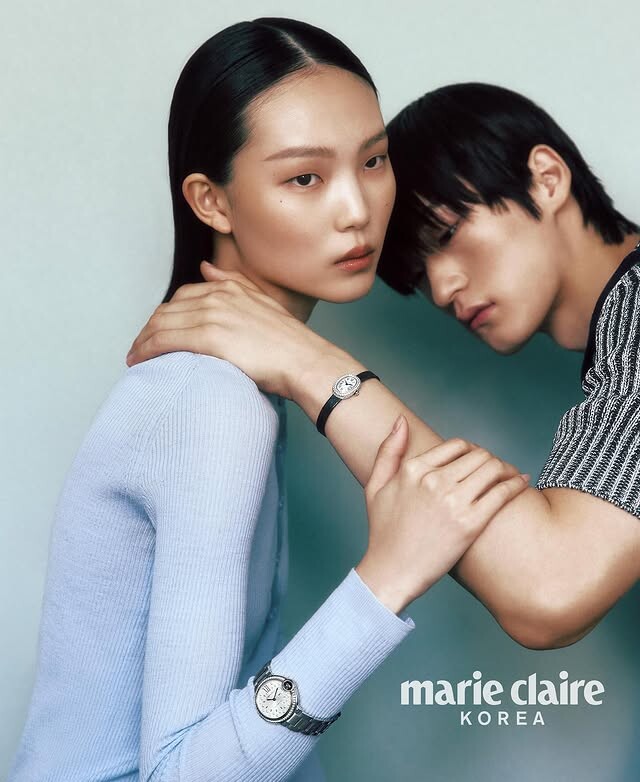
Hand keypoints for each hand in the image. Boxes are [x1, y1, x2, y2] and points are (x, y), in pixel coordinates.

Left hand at [125, 262, 329, 397]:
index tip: (159, 330)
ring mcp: (211, 315)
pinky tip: (140, 360)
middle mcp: (216, 296)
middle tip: (141, 346)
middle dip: (149, 328)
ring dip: (142, 341)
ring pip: (160, 324)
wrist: (304, 360)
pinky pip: (164, 341)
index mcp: (228, 288)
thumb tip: (206, 269)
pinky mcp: (207, 337)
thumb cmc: (289, 343)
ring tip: (136, 356)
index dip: (166, 315)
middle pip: (167, 309)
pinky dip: (146, 350)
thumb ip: (231, 284)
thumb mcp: (261, 302)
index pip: (182, 296)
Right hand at [356, 416, 529, 613]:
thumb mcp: (375, 487)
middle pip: (479, 455)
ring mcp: (452, 502)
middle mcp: (433, 481)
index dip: (473, 451)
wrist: (391, 573)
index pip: (457, 445)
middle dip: (492, 460)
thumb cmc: (383, 533)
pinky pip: (502, 493)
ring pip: (493, 469)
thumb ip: (388, 451)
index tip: (479, 461)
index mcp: (413, 469)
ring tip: (512, 476)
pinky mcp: (469, 524)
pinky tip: (523, 483)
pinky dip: (516, 484)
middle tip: (499, 471)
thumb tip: (401, 421)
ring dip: (507, 469)